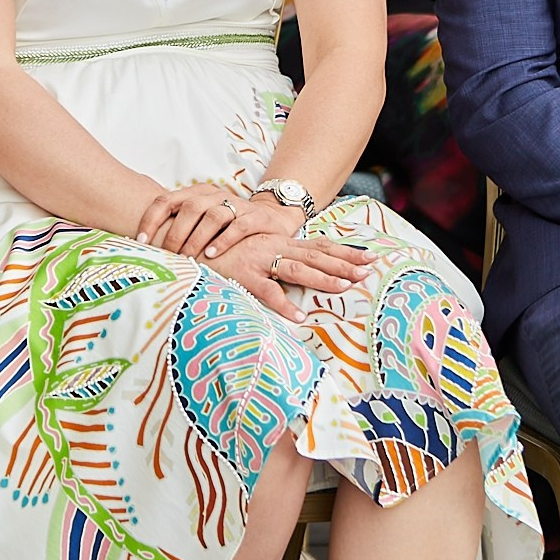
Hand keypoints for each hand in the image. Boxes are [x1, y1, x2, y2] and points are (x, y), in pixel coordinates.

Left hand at [135, 180, 251, 255]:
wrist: (269, 220)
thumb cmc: (226, 226)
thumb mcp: (201, 221)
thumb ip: (178, 227)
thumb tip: (143, 247)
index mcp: (196, 194)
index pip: (167, 200)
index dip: (151, 219)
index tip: (141, 241)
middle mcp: (215, 196)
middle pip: (191, 208)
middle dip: (176, 234)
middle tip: (168, 256)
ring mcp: (237, 205)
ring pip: (213, 216)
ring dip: (198, 238)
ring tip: (189, 258)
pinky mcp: (255, 217)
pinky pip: (238, 226)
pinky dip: (223, 241)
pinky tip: (212, 255)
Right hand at [211, 232, 376, 324]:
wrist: (189, 244)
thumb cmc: (224, 253)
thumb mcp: (256, 252)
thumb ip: (278, 260)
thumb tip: (305, 272)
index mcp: (279, 242)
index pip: (319, 246)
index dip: (346, 252)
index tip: (370, 257)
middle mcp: (273, 247)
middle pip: (316, 255)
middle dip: (344, 263)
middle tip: (369, 270)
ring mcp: (258, 259)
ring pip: (296, 268)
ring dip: (322, 278)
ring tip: (344, 287)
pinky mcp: (242, 274)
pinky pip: (266, 291)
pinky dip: (282, 304)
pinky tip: (298, 316)